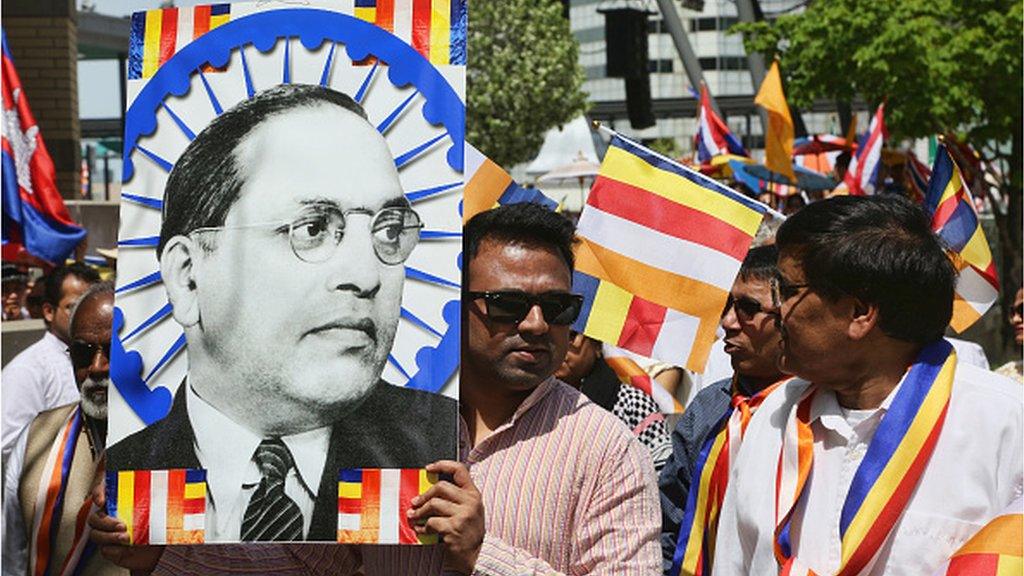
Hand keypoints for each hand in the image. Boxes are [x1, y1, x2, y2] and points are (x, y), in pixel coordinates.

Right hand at [87, 467, 164, 572]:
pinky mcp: (112, 549)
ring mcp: (110, 533)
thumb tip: (167, 477)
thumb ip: (160, 490)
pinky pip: (105, 550)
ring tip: (126, 537)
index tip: (102, 500)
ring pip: (96, 534)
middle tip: (122, 525)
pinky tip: (126, 548)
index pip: (103, 490)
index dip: (99, 493)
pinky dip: (115, 550)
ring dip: (109, 537)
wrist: (165, 547)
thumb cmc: (161, 522)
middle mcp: (112, 516)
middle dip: (106, 521)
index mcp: (121, 500)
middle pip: (95, 517)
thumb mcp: (162, 503)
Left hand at [408, 460, 483, 574]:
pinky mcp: (453, 528)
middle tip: (414, 502)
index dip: (442, 465)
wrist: (477, 554)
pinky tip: (420, 530)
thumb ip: (456, 497)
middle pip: (441, 486)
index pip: (460, 470)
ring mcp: (463, 515)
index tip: (428, 468)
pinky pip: (431, 522)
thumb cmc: (469, 531)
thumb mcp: (469, 510)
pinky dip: (422, 527)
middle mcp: (470, 502)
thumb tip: (430, 489)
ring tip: (413, 516)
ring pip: (434, 504)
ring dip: (419, 511)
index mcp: (474, 494)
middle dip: (424, 495)